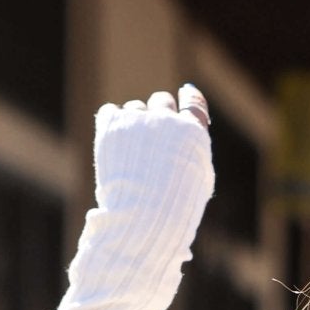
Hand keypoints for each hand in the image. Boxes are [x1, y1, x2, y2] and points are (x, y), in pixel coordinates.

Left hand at [93, 83, 213, 212]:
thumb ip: (194, 152)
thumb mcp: (198, 182)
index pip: (193, 103)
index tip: (185, 92)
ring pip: (135, 108)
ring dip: (133, 123)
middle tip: (150, 138)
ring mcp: (140, 119)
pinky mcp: (113, 123)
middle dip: (157, 115)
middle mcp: (168, 120)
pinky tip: (113, 146)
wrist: (142, 216)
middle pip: (161, 100)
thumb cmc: (174, 208)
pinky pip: (110, 112)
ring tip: (130, 155)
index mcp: (193, 133)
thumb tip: (187, 128)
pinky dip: (112, 124)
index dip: (189, 96)